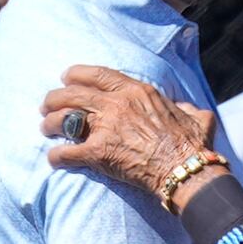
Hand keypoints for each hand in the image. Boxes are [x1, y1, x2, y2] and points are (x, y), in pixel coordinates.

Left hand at [41, 66, 218, 200]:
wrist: (186, 169)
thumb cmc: (193, 144)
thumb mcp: (196, 116)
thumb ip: (186, 108)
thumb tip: (187, 108)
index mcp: (137, 92)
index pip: (98, 74)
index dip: (77, 74)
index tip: (66, 76)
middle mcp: (117, 105)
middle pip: (72, 94)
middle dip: (54, 98)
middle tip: (47, 104)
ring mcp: (106, 128)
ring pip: (64, 119)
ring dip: (51, 124)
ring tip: (46, 128)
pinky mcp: (99, 153)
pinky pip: (67, 152)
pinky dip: (57, 156)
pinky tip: (53, 159)